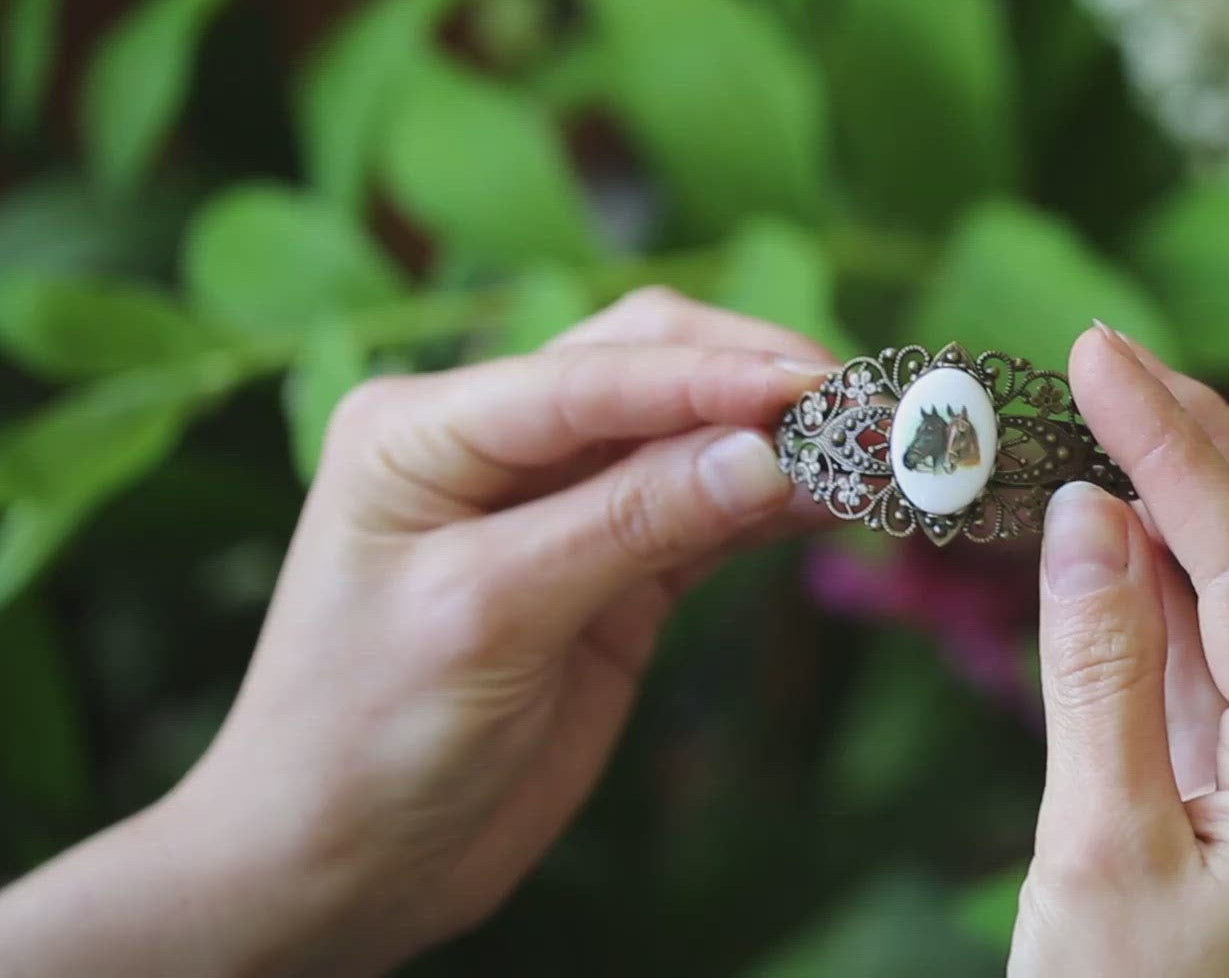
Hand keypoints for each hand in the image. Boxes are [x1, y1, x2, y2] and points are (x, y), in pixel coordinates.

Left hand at [0, 289, 835, 975]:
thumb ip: (627, 525)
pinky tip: (835, 499)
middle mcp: (492, 442)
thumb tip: (767, 452)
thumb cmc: (366, 740)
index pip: (587, 374)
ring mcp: (557, 504)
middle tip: (867, 411)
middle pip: (648, 368)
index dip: (707, 376)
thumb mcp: (491, 620)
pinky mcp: (612, 571)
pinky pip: (705, 512)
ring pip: (689, 434)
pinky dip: (770, 502)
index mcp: (425, 427)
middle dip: (756, 382)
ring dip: (780, 439)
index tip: (812, 386)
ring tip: (877, 452)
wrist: (343, 869)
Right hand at [1010, 325, 1228, 976]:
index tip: (1095, 353)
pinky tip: (1130, 543)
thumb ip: (1099, 670)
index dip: (1173, 445)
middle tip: (1113, 361)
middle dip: (1209, 446)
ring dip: (1202, 503)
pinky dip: (1185, 587)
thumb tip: (1093, 513)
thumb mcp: (1091, 852)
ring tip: (1115, 423)